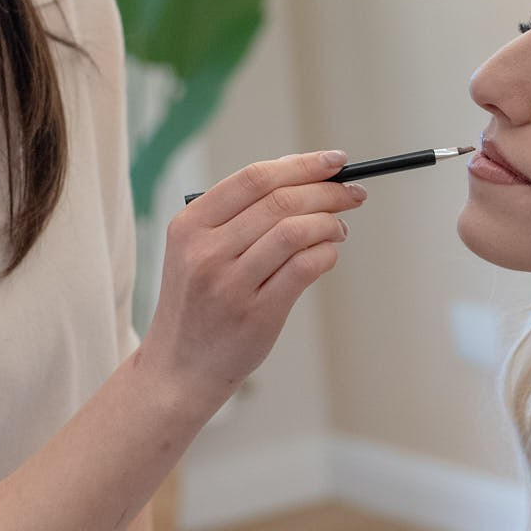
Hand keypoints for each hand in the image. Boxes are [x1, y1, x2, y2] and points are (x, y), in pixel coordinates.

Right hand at [143, 150, 364, 401]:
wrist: (178, 368)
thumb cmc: (198, 303)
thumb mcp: (196, 252)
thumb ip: (238, 215)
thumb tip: (303, 175)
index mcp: (189, 225)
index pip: (254, 178)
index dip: (302, 164)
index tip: (335, 161)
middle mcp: (205, 251)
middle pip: (280, 201)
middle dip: (327, 191)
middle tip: (352, 194)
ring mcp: (230, 285)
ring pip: (295, 231)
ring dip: (330, 223)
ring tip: (339, 228)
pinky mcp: (256, 315)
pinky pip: (305, 268)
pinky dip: (326, 253)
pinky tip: (329, 253)